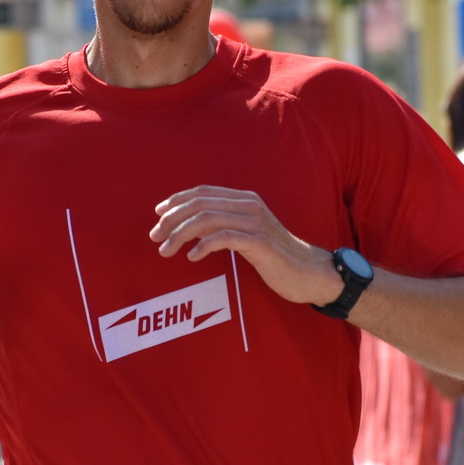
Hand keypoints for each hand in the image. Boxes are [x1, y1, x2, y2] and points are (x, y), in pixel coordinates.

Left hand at [149, 186, 340, 306]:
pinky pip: (224, 238)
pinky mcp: (260, 242)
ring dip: (180, 234)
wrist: (309, 272)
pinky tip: (192, 256)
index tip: (158, 216)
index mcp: (245, 199)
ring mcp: (256, 223)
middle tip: (155, 237)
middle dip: (172, 220)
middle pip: (200, 204)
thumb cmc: (275, 256)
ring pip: (207, 219)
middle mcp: (249, 205)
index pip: (202, 192)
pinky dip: (204, 245)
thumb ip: (225, 225)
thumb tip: (192, 227)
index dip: (176, 201)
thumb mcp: (248, 234)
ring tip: (165, 250)